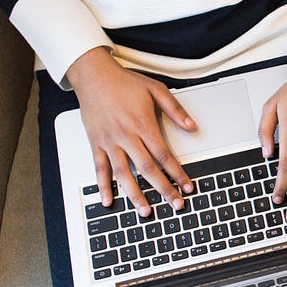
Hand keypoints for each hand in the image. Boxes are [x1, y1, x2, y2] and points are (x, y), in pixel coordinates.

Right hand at [66, 47, 195, 215]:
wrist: (93, 75)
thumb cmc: (124, 82)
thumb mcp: (156, 90)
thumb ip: (175, 110)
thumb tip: (193, 127)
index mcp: (143, 124)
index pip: (164, 155)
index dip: (177, 173)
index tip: (187, 186)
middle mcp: (125, 136)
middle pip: (147, 169)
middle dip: (163, 189)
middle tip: (175, 204)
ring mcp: (109, 141)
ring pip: (123, 173)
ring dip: (135, 194)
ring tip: (145, 211)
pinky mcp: (95, 143)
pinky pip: (99, 168)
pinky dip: (103, 186)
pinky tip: (109, 200)